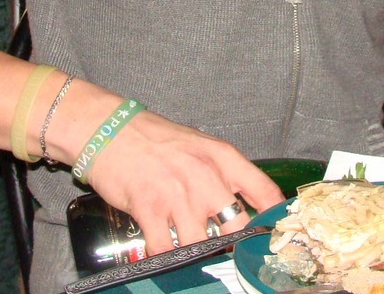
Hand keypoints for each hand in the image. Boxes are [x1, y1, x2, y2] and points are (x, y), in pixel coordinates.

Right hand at [84, 110, 284, 255]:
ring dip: (192, 249)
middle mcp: (206, 176)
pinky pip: (166, 249)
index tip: (274, 235)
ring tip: (183, 242)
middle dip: (229, 243)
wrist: (108, 129)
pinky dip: (164, 255)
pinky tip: (159, 246)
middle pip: (237, 229)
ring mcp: (178, 194)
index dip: (275, 220)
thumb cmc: (154, 139)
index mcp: (223, 158)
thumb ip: (223, 174)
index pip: (265, 193)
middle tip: (218, 245)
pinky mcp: (150, 208)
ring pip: (200, 244)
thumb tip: (244, 207)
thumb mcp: (200, 147)